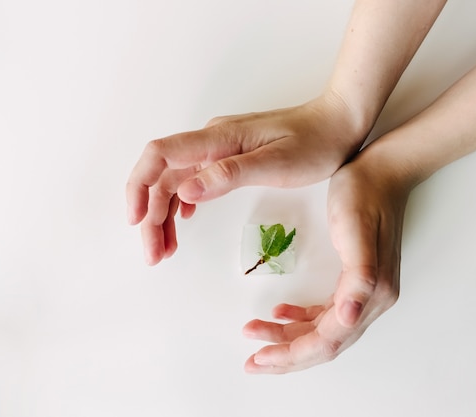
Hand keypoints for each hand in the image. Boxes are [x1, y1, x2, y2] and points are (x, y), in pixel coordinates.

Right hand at [126, 94, 368, 264]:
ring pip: (175, 181)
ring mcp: (219, 148)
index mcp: (218, 139)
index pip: (160, 156)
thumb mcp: (276, 163)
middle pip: (162, 175)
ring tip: (164, 249)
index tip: (136, 221)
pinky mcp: (229, 156)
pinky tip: (183, 223)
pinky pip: (192, 179)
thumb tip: (185, 191)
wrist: (339, 124)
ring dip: (163, 215)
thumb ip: (229, 175)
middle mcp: (211, 140)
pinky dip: (181, 205)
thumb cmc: (315, 144)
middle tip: (154, 254)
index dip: (139, 187)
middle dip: (150, 215)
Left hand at [243, 151, 413, 372]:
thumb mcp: (357, 232)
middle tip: (251, 362)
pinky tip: (279, 312)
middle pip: (323, 344)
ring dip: (287, 336)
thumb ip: (359, 279)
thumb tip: (349, 320)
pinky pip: (323, 312)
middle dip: (285, 356)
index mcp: (370, 294)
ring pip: (320, 330)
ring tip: (253, 333)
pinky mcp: (353, 280)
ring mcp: (362, 292)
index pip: (327, 340)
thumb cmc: (364, 195)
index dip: (292, 354)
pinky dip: (299, 317)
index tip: (258, 358)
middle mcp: (369, 301)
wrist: (381, 170)